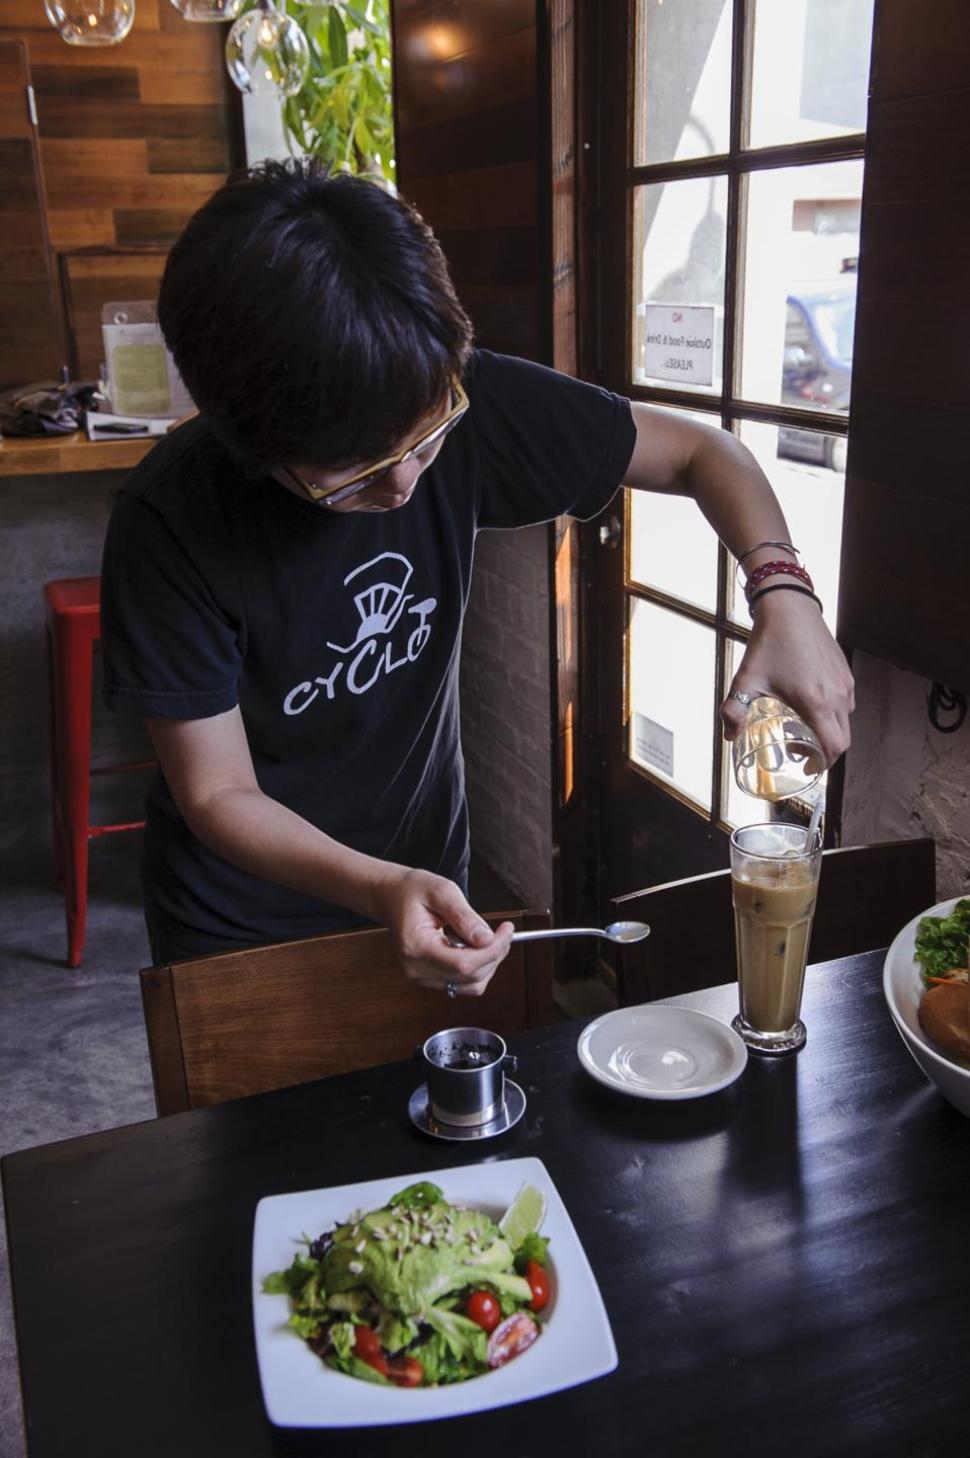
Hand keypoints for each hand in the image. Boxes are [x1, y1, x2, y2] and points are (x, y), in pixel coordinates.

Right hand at [375, 867, 514, 996]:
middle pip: (470, 976)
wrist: (392, 897)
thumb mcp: (442, 891)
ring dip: (488, 963)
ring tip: (486, 937)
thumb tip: (487, 939)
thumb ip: (465, 916)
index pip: (464, 964)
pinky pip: (464, 983)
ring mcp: (421, 977)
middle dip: (495, 954)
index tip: (507, 930)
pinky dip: (478, 967)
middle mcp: (416, 968)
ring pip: (471, 984)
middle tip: (503, 931)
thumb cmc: (413, 890)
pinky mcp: (429, 978)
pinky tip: (474, 946)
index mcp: (416, 946)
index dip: (493, 950)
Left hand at [721, 592, 854, 765]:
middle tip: (801, 754)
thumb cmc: (769, 643)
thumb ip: (734, 710)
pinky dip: (834, 715)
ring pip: (845, 721)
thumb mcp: (746, 680)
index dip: (822, 764)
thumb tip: (730, 735)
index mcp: (816, 702)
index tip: (806, 768)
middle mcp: (837, 695)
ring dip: (829, 733)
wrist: (789, 608)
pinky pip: (847, 703)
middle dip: (824, 753)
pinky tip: (812, 709)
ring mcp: (845, 683)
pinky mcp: (845, 672)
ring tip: (804, 731)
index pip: (833, 747)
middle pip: (843, 739)